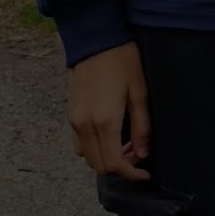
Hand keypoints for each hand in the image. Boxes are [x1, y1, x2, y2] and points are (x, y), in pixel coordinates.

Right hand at [67, 42, 151, 181]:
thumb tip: (142, 153)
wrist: (96, 40)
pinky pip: (79, 142)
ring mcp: (73, 120)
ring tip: (127, 144)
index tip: (144, 175)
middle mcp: (84, 125)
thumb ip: (141, 126)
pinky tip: (111, 135)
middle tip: (139, 156)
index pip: (114, 163)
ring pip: (86, 156)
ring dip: (106, 158)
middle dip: (120, 168)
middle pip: (98, 165)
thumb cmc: (123, 62)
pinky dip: (94, 147)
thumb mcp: (140, 93)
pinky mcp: (69, 113)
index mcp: (104, 121)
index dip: (130, 174)